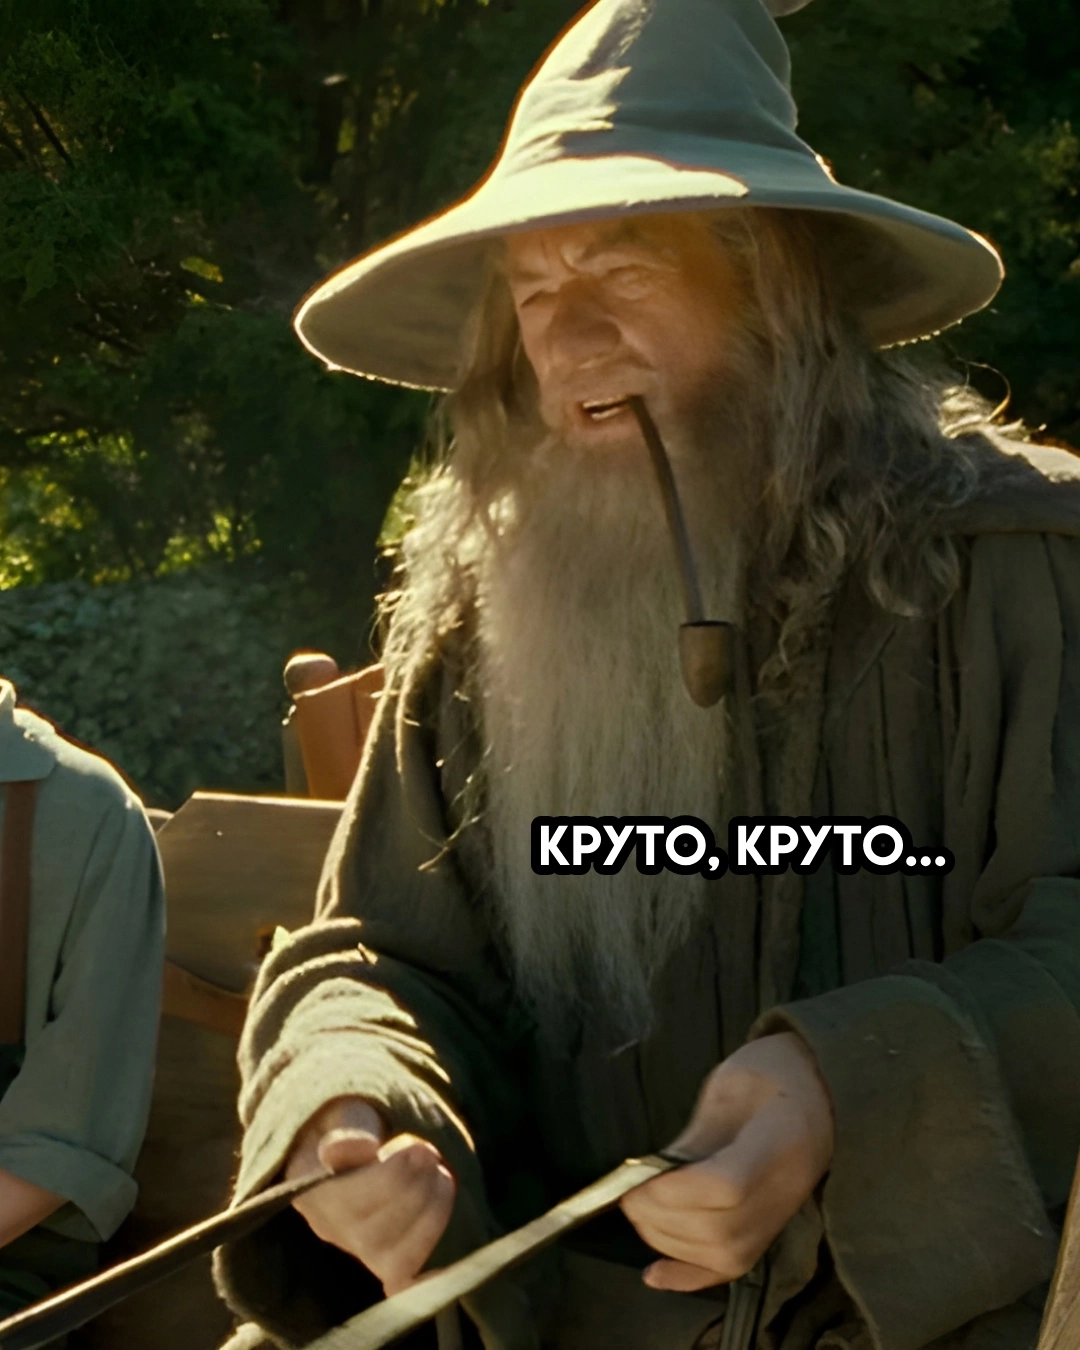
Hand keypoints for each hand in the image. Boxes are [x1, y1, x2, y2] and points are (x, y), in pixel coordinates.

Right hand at [286, 1096, 455, 1293]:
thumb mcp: (350, 1112)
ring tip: (441, 1177)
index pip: (343, 1198)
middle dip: (415, 1192)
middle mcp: (327, 1225)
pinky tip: (453, 1261)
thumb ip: (352, 1127)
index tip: (418, 1147)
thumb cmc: (357, 1123)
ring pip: (394, 1259)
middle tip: (432, 1156)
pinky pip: (405, 1285)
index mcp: (308, 1184)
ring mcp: (358, 1248)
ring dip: (430, 1216)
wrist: (362, 1142)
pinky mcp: (386, 1263)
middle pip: (371, 1233)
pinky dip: (429, 1278)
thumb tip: (360, 1148)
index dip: (389, 1178)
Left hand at [620, 1032, 833, 1291]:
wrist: (821, 1090)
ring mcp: (784, 1217)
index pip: (728, 1186)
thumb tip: (654, 1174)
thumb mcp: (731, 1082)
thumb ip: (698, 1132)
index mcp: (781, 1139)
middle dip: (663, 1219)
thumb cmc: (772, 1072)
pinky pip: (734, 1269)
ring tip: (639, 1212)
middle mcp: (788, 1190)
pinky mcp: (773, 1230)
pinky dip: (690, 1277)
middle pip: (723, 1230)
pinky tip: (655, 1275)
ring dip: (670, 1242)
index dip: (675, 1192)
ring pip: (726, 1256)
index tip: (637, 1177)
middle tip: (628, 1195)